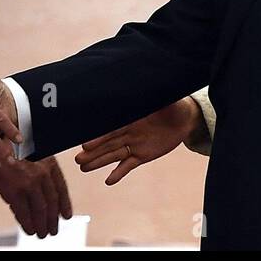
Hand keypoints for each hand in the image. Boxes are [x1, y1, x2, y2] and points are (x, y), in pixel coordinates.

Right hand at [0, 157, 72, 237]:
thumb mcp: (30, 150)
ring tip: (42, 233)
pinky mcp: (14, 191)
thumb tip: (42, 191)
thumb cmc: (8, 144)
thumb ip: (39, 168)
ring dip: (42, 225)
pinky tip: (29, 229)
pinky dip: (27, 224)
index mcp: (48, 162)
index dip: (65, 204)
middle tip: (53, 230)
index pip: (61, 188)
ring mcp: (28, 183)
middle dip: (53, 219)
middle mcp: (41, 174)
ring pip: (40, 210)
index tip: (66, 216)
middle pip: (52, 202)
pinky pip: (24, 213)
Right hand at [75, 96, 204, 184]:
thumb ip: (156, 95)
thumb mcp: (165, 99)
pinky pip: (128, 165)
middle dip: (93, 152)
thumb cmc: (172, 105)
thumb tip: (150, 80)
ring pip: (113, 155)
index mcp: (130, 118)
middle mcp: (128, 132)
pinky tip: (108, 181)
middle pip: (107, 144)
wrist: (183, 120)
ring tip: (83, 168)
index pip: (111, 129)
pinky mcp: (142, 155)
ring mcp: (134, 144)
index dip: (99, 137)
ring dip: (99, 162)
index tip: (85, 143)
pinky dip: (119, 173)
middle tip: (77, 159)